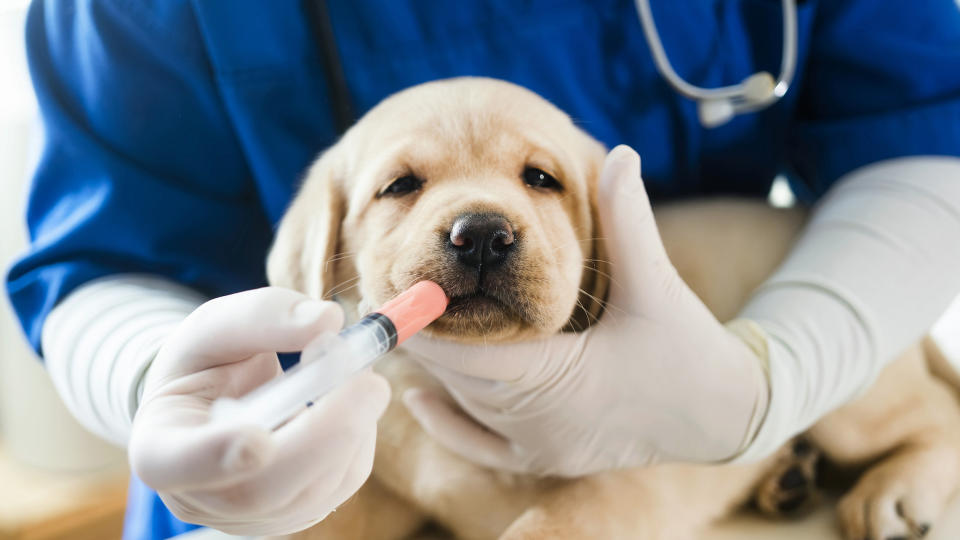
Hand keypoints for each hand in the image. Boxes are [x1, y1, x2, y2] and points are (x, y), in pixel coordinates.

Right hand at [128, 288, 389, 535]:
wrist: (218, 398)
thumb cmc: (209, 362)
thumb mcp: (218, 325)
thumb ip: (262, 315)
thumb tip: (327, 319)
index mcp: (159, 445)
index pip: (176, 465)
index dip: (217, 457)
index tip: (258, 439)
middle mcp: (200, 497)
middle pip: (262, 489)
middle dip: (324, 434)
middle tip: (369, 381)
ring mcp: (250, 516)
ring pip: (313, 490)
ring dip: (352, 427)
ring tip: (355, 371)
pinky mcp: (296, 513)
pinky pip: (342, 481)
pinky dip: (360, 435)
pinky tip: (349, 400)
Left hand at [403, 145, 769, 476]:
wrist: (723, 414)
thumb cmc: (688, 348)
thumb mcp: (656, 284)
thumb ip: (629, 220)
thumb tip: (621, 153)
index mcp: (557, 380)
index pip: (465, 354)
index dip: (422, 323)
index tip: (392, 290)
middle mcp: (539, 423)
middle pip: (457, 378)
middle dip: (423, 338)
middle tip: (385, 296)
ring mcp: (540, 446)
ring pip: (466, 405)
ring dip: (436, 367)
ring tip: (402, 325)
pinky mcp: (545, 458)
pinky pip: (478, 446)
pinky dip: (448, 422)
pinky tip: (420, 397)